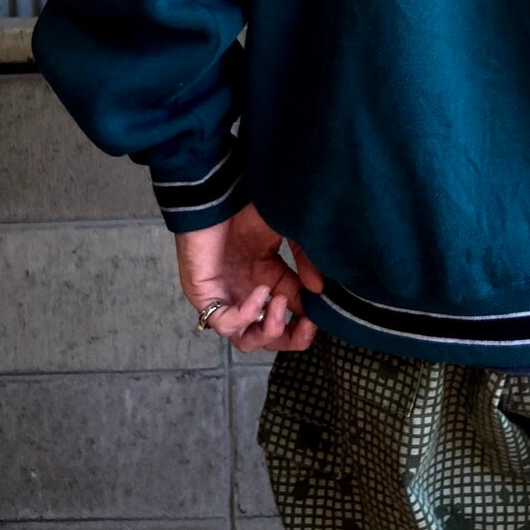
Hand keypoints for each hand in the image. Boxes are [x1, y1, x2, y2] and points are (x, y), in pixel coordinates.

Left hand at [175, 202, 325, 354]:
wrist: (219, 191)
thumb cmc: (250, 206)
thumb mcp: (289, 233)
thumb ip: (305, 262)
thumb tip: (319, 291)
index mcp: (266, 278)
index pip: (289, 312)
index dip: (307, 318)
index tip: (324, 310)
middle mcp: (245, 292)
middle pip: (266, 336)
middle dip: (290, 337)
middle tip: (307, 325)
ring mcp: (225, 296)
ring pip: (244, 338)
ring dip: (268, 331)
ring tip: (280, 305)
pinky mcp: (205, 294)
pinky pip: (223, 323)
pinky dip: (246, 315)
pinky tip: (261, 291)